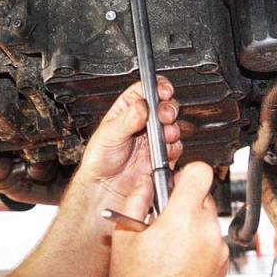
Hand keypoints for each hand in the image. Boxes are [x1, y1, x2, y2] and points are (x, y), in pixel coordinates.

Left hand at [75, 76, 181, 203]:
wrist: (106, 188)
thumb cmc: (100, 159)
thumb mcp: (109, 134)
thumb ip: (127, 120)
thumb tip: (142, 106)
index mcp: (129, 110)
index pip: (147, 91)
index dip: (158, 88)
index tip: (164, 91)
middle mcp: (144, 122)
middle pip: (165, 106)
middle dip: (169, 108)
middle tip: (164, 114)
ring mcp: (155, 138)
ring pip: (173, 125)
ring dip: (172, 128)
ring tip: (163, 134)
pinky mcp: (163, 155)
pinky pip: (176, 147)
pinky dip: (173, 147)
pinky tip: (164, 150)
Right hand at [110, 162, 227, 276]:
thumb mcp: (124, 238)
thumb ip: (137, 202)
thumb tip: (145, 184)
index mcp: (183, 218)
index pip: (201, 172)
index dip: (187, 172)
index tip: (176, 179)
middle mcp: (207, 231)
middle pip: (203, 196)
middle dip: (184, 202)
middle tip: (163, 219)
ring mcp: (218, 250)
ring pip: (207, 220)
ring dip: (191, 225)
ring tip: (167, 246)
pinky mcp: (223, 265)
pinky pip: (212, 242)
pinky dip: (198, 244)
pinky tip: (178, 261)